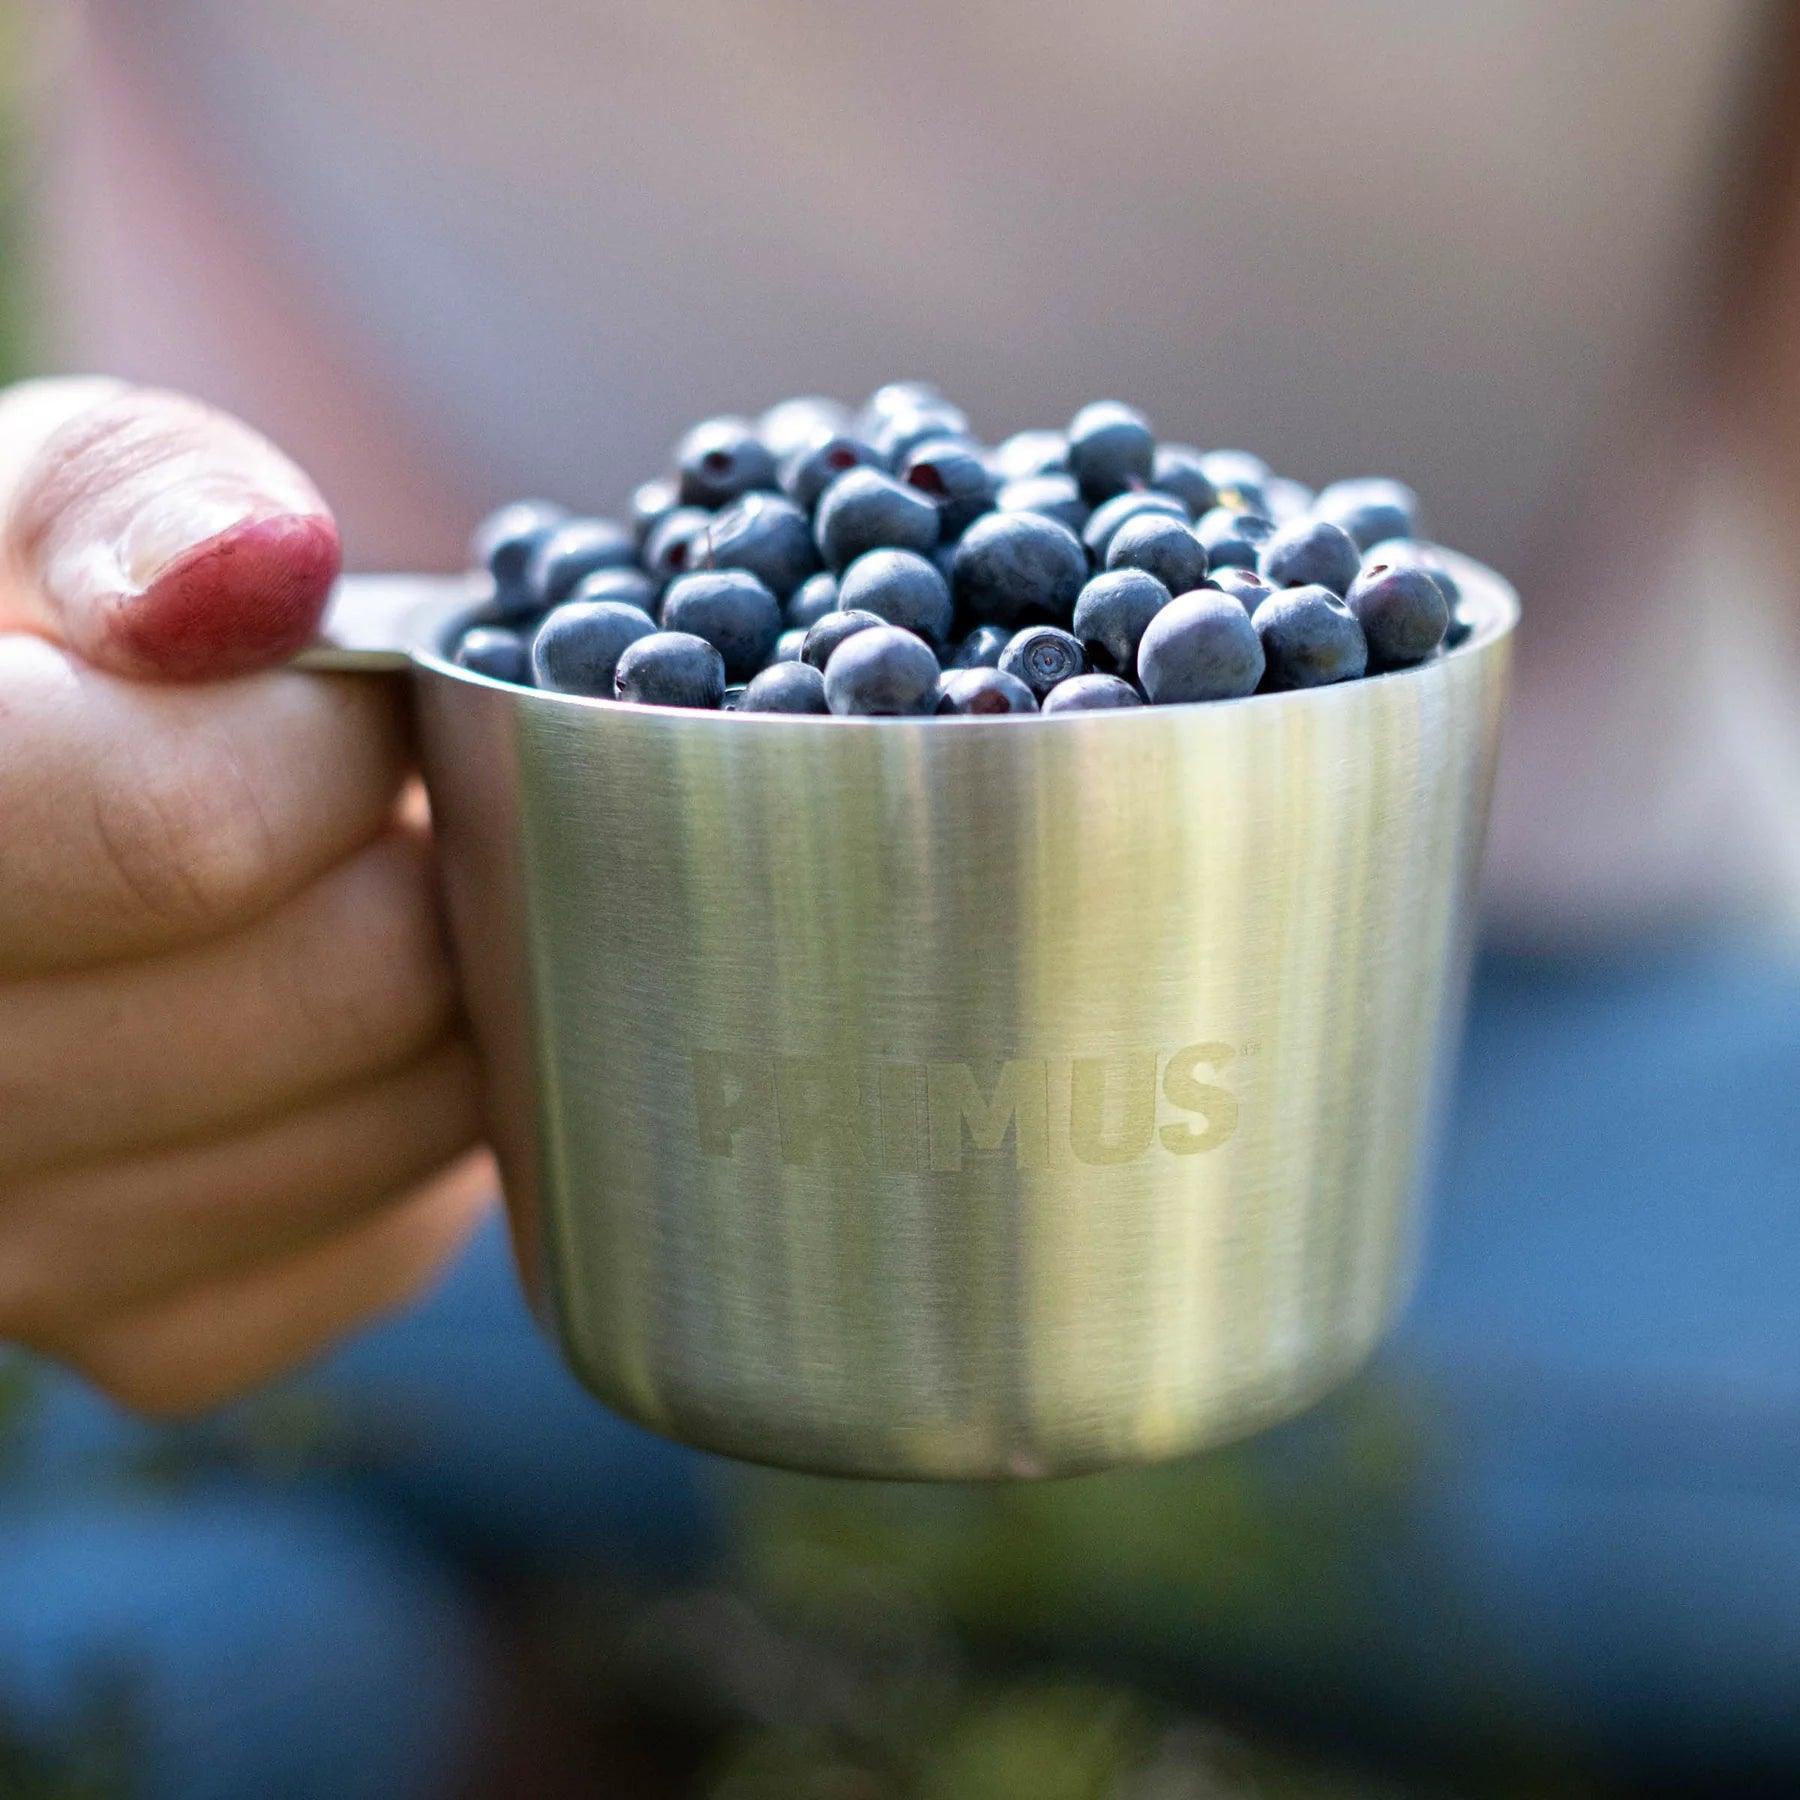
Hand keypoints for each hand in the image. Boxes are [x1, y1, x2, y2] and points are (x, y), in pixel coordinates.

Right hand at [0, 379, 487, 1412]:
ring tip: (372, 896)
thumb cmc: (14, 651)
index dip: (331, 742)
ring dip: (449, 986)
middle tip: (391, 801)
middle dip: (416, 855)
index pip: (185, 832)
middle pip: (337, 989)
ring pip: (387, 1126)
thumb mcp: (21, 509)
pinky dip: (406, 1129)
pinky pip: (373, 1243)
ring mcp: (14, 1260)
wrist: (1, 839)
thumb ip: (125, 500)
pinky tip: (333, 1032)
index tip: (352, 701)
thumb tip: (260, 577)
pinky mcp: (134, 1338)